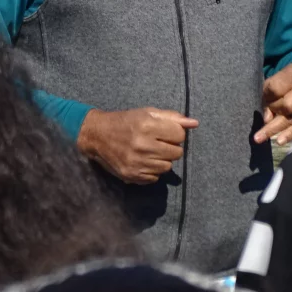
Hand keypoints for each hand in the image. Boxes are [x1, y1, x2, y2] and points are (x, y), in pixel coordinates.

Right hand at [76, 107, 198, 184]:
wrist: (97, 135)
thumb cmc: (125, 121)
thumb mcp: (147, 113)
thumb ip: (171, 117)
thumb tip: (194, 123)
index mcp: (147, 126)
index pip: (179, 135)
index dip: (175, 133)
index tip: (166, 132)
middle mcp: (143, 145)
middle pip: (176, 153)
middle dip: (171, 147)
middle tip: (158, 142)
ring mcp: (137, 163)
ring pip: (167, 167)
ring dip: (162, 160)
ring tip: (150, 151)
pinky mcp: (132, 175)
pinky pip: (155, 178)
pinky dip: (152, 170)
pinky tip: (143, 160)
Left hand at [255, 62, 291, 144]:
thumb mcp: (283, 74)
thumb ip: (271, 90)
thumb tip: (266, 117)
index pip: (276, 87)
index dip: (266, 95)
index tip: (261, 99)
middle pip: (287, 105)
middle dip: (272, 112)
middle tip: (264, 116)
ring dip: (274, 129)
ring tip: (259, 138)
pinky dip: (289, 134)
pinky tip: (279, 141)